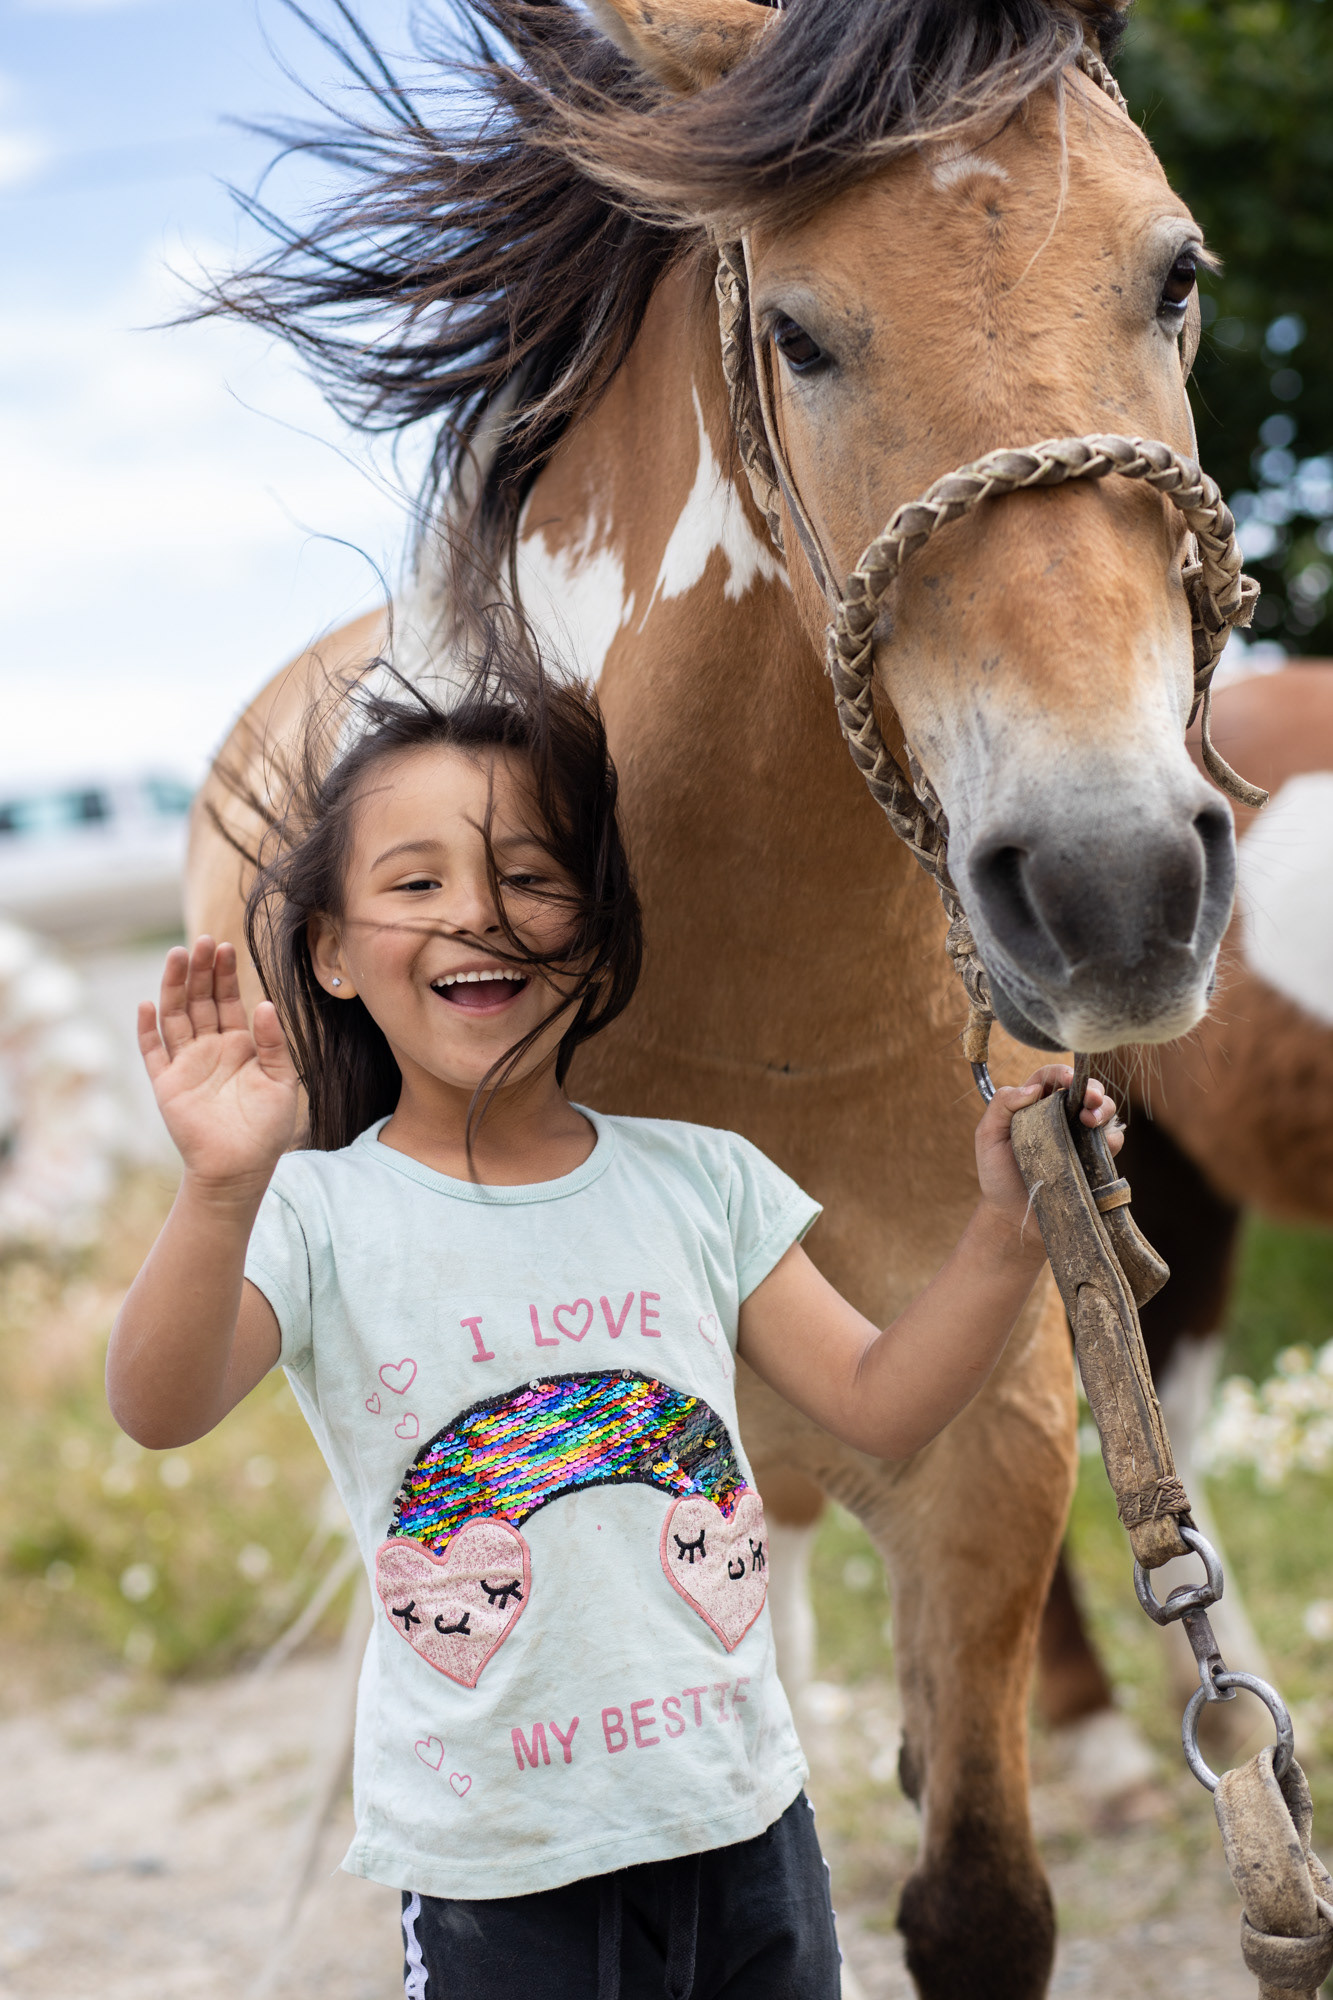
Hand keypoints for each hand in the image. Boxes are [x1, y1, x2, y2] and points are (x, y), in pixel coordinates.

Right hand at [139, 938, 298, 1191]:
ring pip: (175, 1017)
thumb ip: (273, 1043)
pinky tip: (148, 1005)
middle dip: (200, 972)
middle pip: (200, 1001)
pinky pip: (153, 1052)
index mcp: (238, 1045)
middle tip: (202, 942)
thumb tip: (265, 1005)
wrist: (240, 1169)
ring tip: (177, 957)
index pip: (227, 1000)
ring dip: (174, 987)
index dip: (225, 975)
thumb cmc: (267, 1128)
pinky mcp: (167, 1085)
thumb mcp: (281, 1081)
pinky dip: (147, 1029)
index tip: (225, 947)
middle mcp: (209, 1049)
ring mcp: (186, 1065)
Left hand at [974, 1063, 1121, 1255]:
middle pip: (1086, 1089)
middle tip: (1089, 1100)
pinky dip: (1111, 1139)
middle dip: (1093, 1089)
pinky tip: (1101, 1144)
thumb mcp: (987, 1135)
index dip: (1063, 1072)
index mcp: (1035, 1103)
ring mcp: (1079, 1137)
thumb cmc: (997, 1173)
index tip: (1067, 1080)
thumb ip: (1002, 1104)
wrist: (1012, 1216)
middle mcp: (1061, 1116)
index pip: (1052, 1076)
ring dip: (1104, 1110)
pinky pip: (1112, 1142)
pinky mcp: (1092, 1159)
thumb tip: (1033, 1088)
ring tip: (1091, 1120)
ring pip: (1104, 1112)